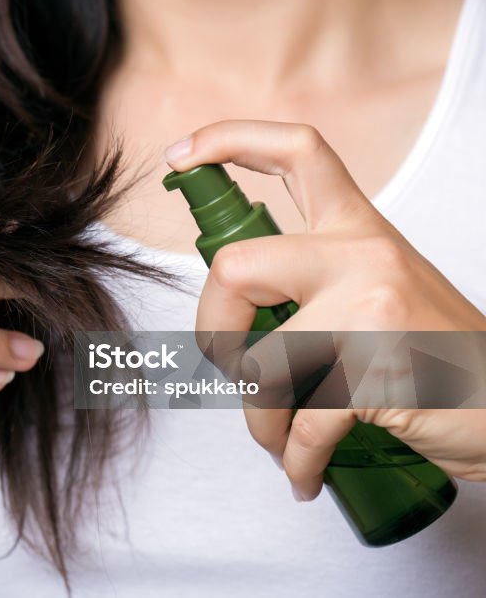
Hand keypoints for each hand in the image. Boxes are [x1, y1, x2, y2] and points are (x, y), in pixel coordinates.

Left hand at [164, 120, 485, 499]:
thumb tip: (232, 305)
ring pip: (260, 364)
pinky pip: (301, 425)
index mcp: (359, 228)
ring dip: (258, 420)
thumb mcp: (379, 287)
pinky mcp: (380, 371)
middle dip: (210, 331)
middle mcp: (364, 256)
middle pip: (235, 268)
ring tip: (280, 439)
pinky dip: (293, 461)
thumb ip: (315, 276)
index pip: (296, 151)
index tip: (180, 156)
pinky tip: (302, 474)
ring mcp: (372, 310)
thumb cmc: (434, 353)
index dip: (229, 140)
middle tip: (229, 368)